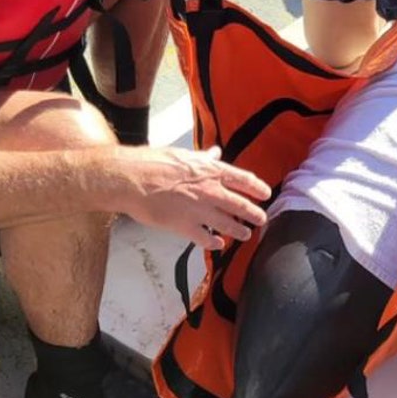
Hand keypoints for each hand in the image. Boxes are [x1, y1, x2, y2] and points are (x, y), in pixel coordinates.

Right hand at [112, 146, 270, 249]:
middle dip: (255, 214)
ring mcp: (199, 210)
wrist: (130, 179)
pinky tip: (218, 244)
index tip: (266, 193)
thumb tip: (215, 152)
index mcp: (210, 170)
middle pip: (241, 205)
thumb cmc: (152, 163)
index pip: (243, 179)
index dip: (257, 187)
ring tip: (246, 234)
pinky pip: (206, 239)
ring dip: (239, 231)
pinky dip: (214, 243)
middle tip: (262, 219)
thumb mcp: (182, 155)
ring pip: (228, 225)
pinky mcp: (184, 226)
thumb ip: (203, 158)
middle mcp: (209, 191)